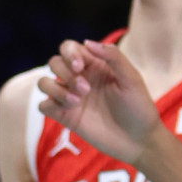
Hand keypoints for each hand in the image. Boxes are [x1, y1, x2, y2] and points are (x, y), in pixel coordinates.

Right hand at [37, 39, 160, 165]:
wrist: (138, 139)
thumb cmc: (138, 106)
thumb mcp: (131, 78)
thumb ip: (113, 57)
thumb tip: (87, 42)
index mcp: (96, 65)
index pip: (70, 48)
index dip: (70, 53)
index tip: (80, 67)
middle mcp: (80, 78)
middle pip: (55, 62)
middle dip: (65, 72)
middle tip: (86, 89)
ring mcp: (71, 97)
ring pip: (44, 82)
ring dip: (55, 88)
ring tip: (77, 101)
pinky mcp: (65, 117)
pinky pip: (43, 105)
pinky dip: (50, 104)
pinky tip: (69, 110)